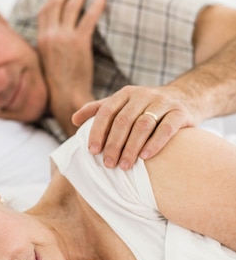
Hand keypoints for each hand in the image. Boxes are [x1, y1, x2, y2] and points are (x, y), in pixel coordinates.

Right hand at [37, 0, 105, 136]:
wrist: (65, 98)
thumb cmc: (58, 84)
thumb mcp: (47, 62)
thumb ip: (49, 46)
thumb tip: (55, 38)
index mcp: (40, 39)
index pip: (44, 11)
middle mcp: (50, 35)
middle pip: (57, 3)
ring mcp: (64, 38)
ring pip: (72, 7)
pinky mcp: (79, 43)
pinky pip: (89, 18)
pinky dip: (96, 6)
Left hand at [72, 83, 198, 168]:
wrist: (187, 97)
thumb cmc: (147, 106)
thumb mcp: (123, 103)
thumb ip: (99, 109)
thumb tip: (73, 119)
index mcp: (125, 93)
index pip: (106, 111)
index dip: (97, 131)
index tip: (92, 151)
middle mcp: (143, 94)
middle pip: (123, 120)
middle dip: (114, 144)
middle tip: (108, 165)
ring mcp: (163, 102)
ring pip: (143, 125)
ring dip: (131, 147)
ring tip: (124, 166)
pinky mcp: (181, 112)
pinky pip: (166, 128)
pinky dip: (155, 143)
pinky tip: (146, 157)